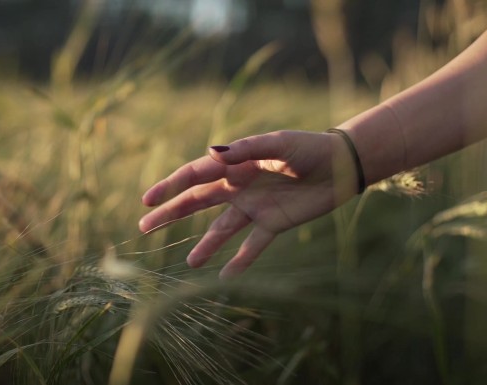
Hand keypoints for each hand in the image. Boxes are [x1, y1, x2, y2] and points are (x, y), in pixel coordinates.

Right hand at [139, 130, 358, 277]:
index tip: (147, 200)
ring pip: (221, 229)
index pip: (195, 175)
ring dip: (205, 245)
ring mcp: (254, 207)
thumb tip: (212, 152)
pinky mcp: (273, 224)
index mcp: (236, 164)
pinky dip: (239, 261)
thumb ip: (247, 149)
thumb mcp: (279, 144)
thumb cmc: (310, 148)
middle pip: (197, 202)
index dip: (170, 187)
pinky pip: (252, 246)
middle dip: (171, 213)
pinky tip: (225, 277)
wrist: (342, 166)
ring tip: (190, 262)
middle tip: (144, 227)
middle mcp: (239, 187)